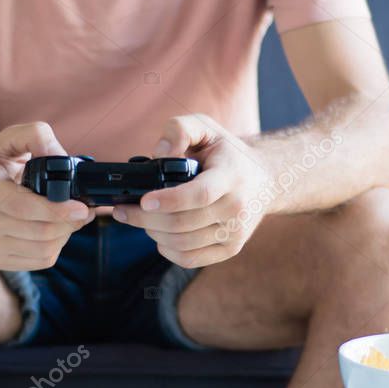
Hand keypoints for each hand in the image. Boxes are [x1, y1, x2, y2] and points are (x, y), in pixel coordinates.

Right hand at [0, 122, 94, 269]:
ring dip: (65, 235)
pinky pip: (39, 261)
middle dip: (70, 222)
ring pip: (43, 249)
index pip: (24, 206)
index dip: (57, 210)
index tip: (81, 207)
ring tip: (67, 220)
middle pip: (40, 231)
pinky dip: (55, 247)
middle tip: (82, 212)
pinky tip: (53, 232)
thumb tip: (62, 156)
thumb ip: (35, 136)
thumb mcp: (5, 143)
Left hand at [112, 115, 270, 267]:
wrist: (266, 180)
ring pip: (183, 243)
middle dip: (145, 219)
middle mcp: (237, 208)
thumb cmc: (228, 154)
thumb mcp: (207, 128)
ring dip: (153, 233)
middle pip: (183, 223)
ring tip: (139, 219)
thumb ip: (180, 129)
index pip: (200, 195)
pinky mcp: (231, 248)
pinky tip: (159, 235)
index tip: (144, 199)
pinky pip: (191, 259)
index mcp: (231, 176)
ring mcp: (235, 232)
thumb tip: (158, 153)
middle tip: (122, 210)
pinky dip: (167, 250)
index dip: (170, 200)